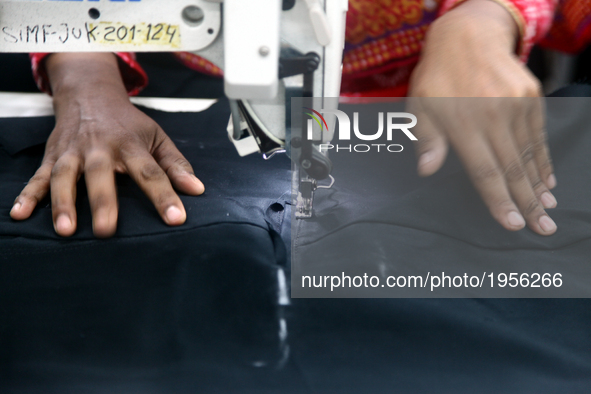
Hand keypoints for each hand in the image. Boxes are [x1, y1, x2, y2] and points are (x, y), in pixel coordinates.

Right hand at [10, 53, 203, 237]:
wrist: (90, 94)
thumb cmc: (128, 123)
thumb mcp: (156, 137)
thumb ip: (175, 164)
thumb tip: (197, 189)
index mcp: (131, 145)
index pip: (151, 172)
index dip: (164, 195)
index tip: (176, 219)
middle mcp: (100, 148)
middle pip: (101, 175)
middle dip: (103, 202)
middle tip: (106, 231)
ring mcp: (73, 153)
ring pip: (64, 176)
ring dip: (63, 202)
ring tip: (66, 230)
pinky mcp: (52, 157)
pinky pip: (37, 177)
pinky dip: (28, 195)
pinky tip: (20, 215)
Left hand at [408, 0, 556, 234]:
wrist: (467, 35)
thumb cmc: (437, 76)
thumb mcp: (420, 106)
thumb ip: (427, 139)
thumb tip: (427, 170)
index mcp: (464, 124)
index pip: (485, 172)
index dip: (499, 201)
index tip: (512, 224)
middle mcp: (494, 117)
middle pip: (513, 170)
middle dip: (528, 203)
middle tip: (542, 229)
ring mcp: (516, 106)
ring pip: (529, 155)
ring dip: (539, 185)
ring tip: (548, 210)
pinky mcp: (531, 98)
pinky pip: (538, 136)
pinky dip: (543, 160)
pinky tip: (547, 180)